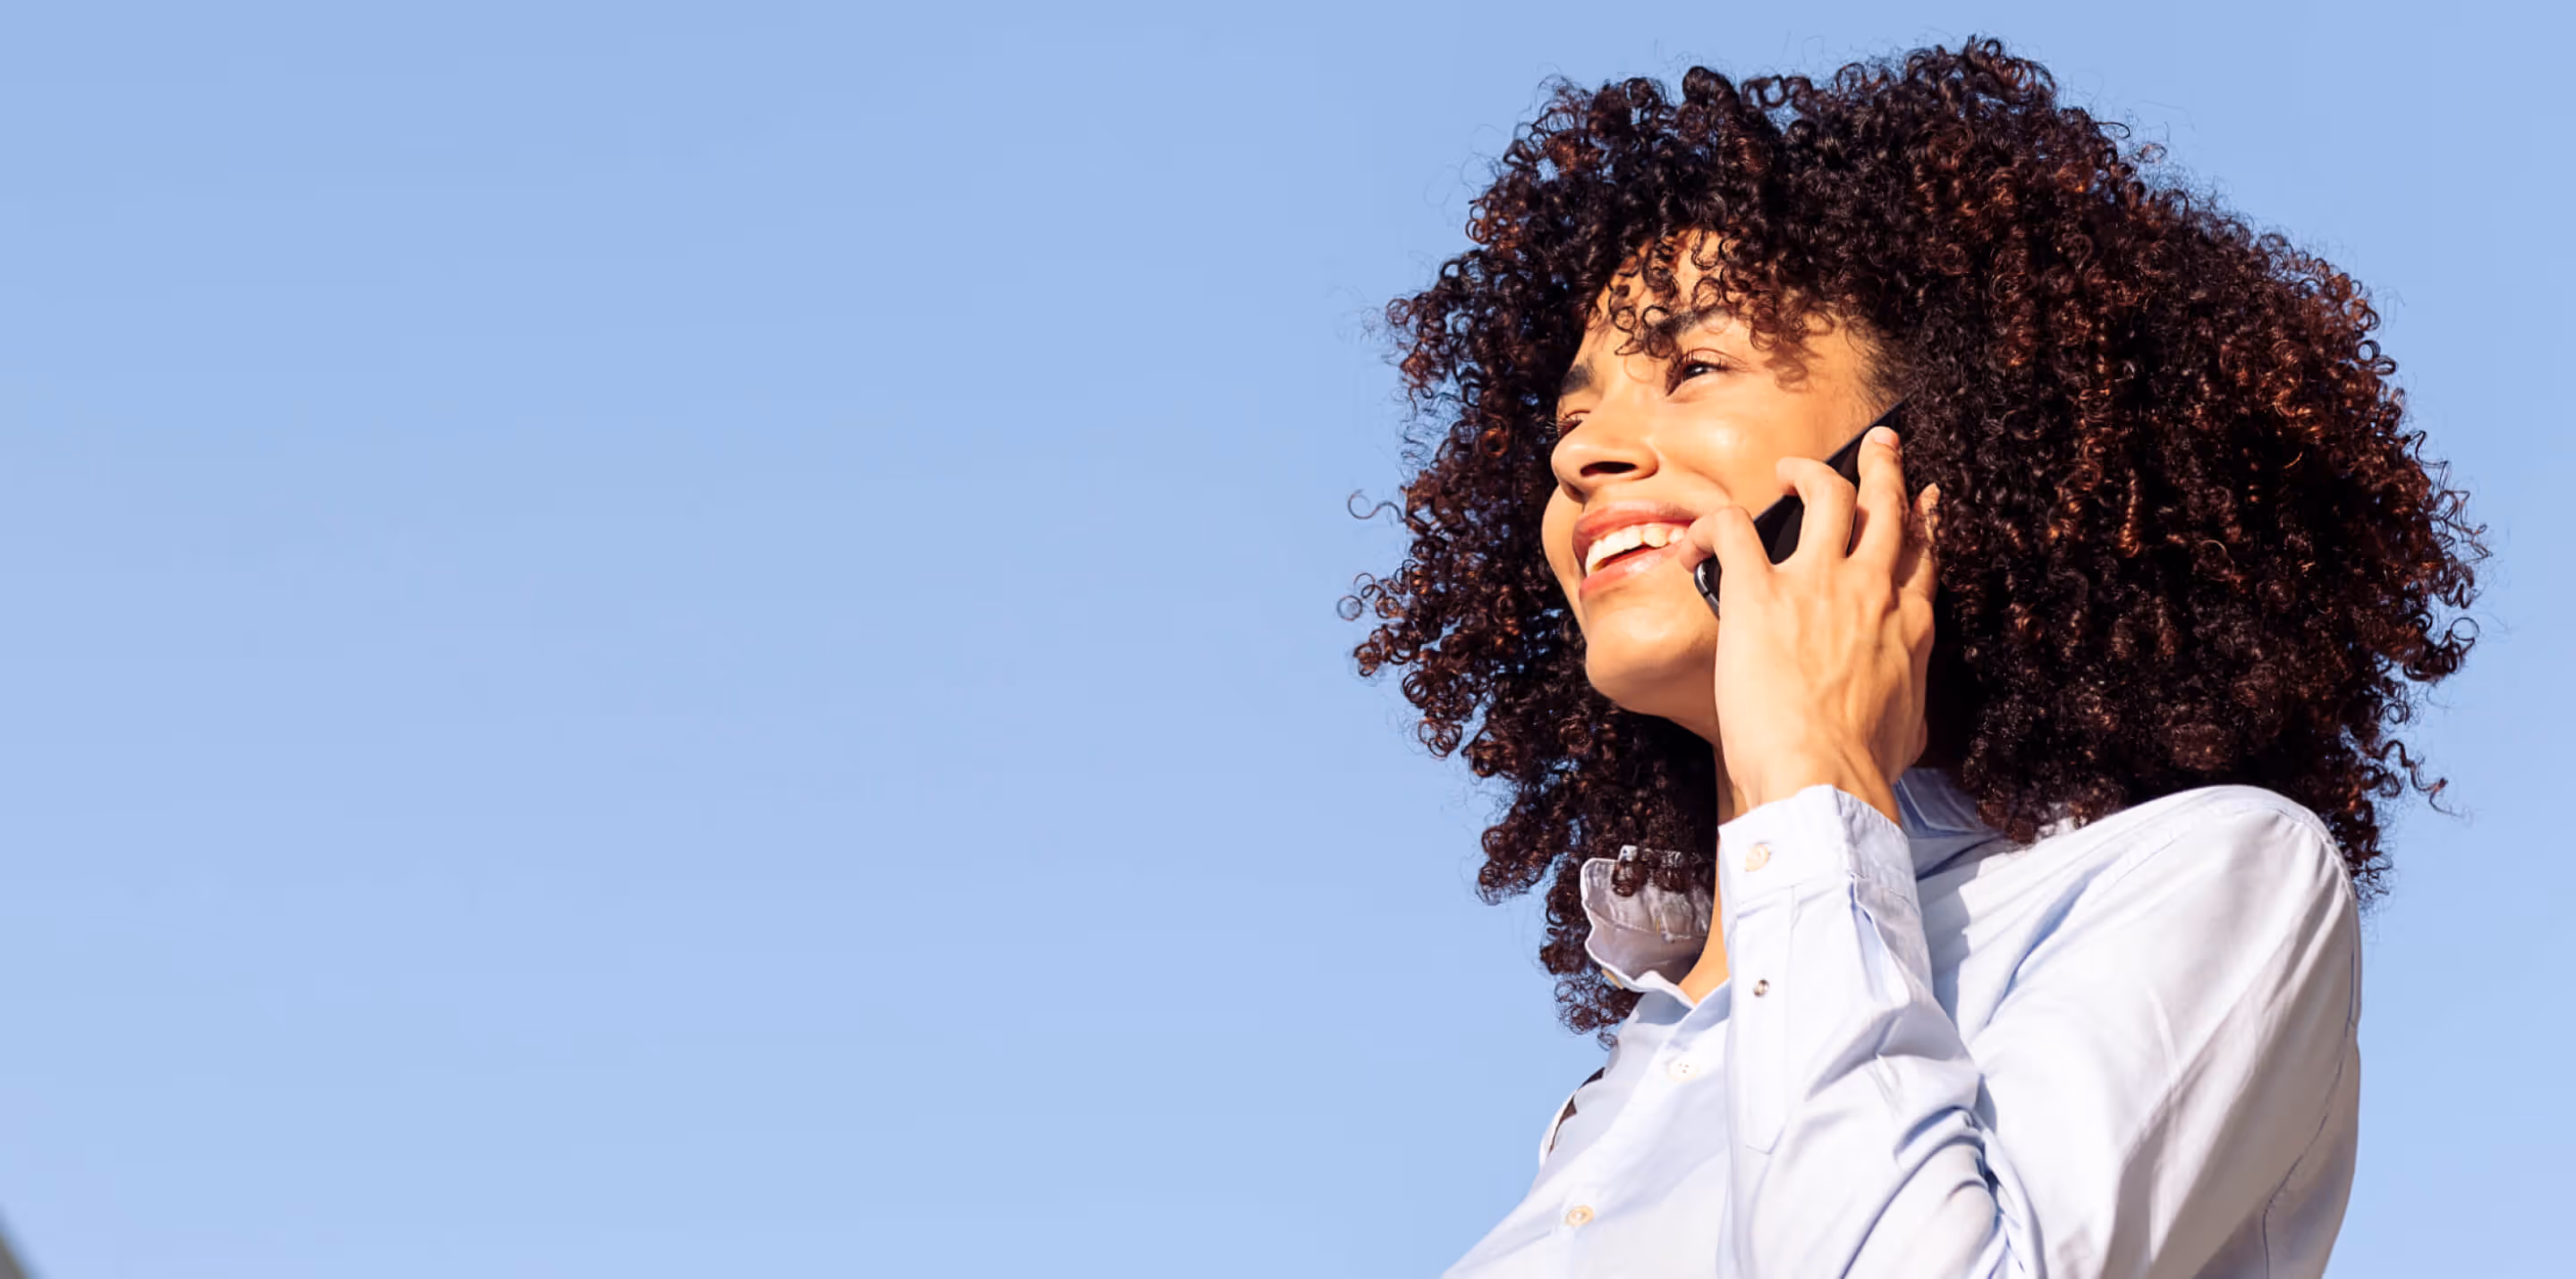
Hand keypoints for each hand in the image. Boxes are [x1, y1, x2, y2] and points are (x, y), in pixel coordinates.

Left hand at [1684, 425, 1940, 825]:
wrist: (1822, 776)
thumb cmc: (1861, 768)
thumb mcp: (1909, 729)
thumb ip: (1905, 699)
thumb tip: (1902, 710)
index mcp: (1908, 625)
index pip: (1920, 556)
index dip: (1921, 523)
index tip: (1920, 504)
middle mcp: (1871, 590)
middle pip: (1885, 506)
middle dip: (1882, 470)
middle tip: (1880, 447)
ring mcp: (1817, 582)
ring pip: (1827, 492)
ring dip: (1809, 472)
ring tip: (1790, 470)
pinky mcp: (1759, 590)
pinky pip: (1732, 529)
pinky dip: (1710, 526)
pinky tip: (1696, 542)